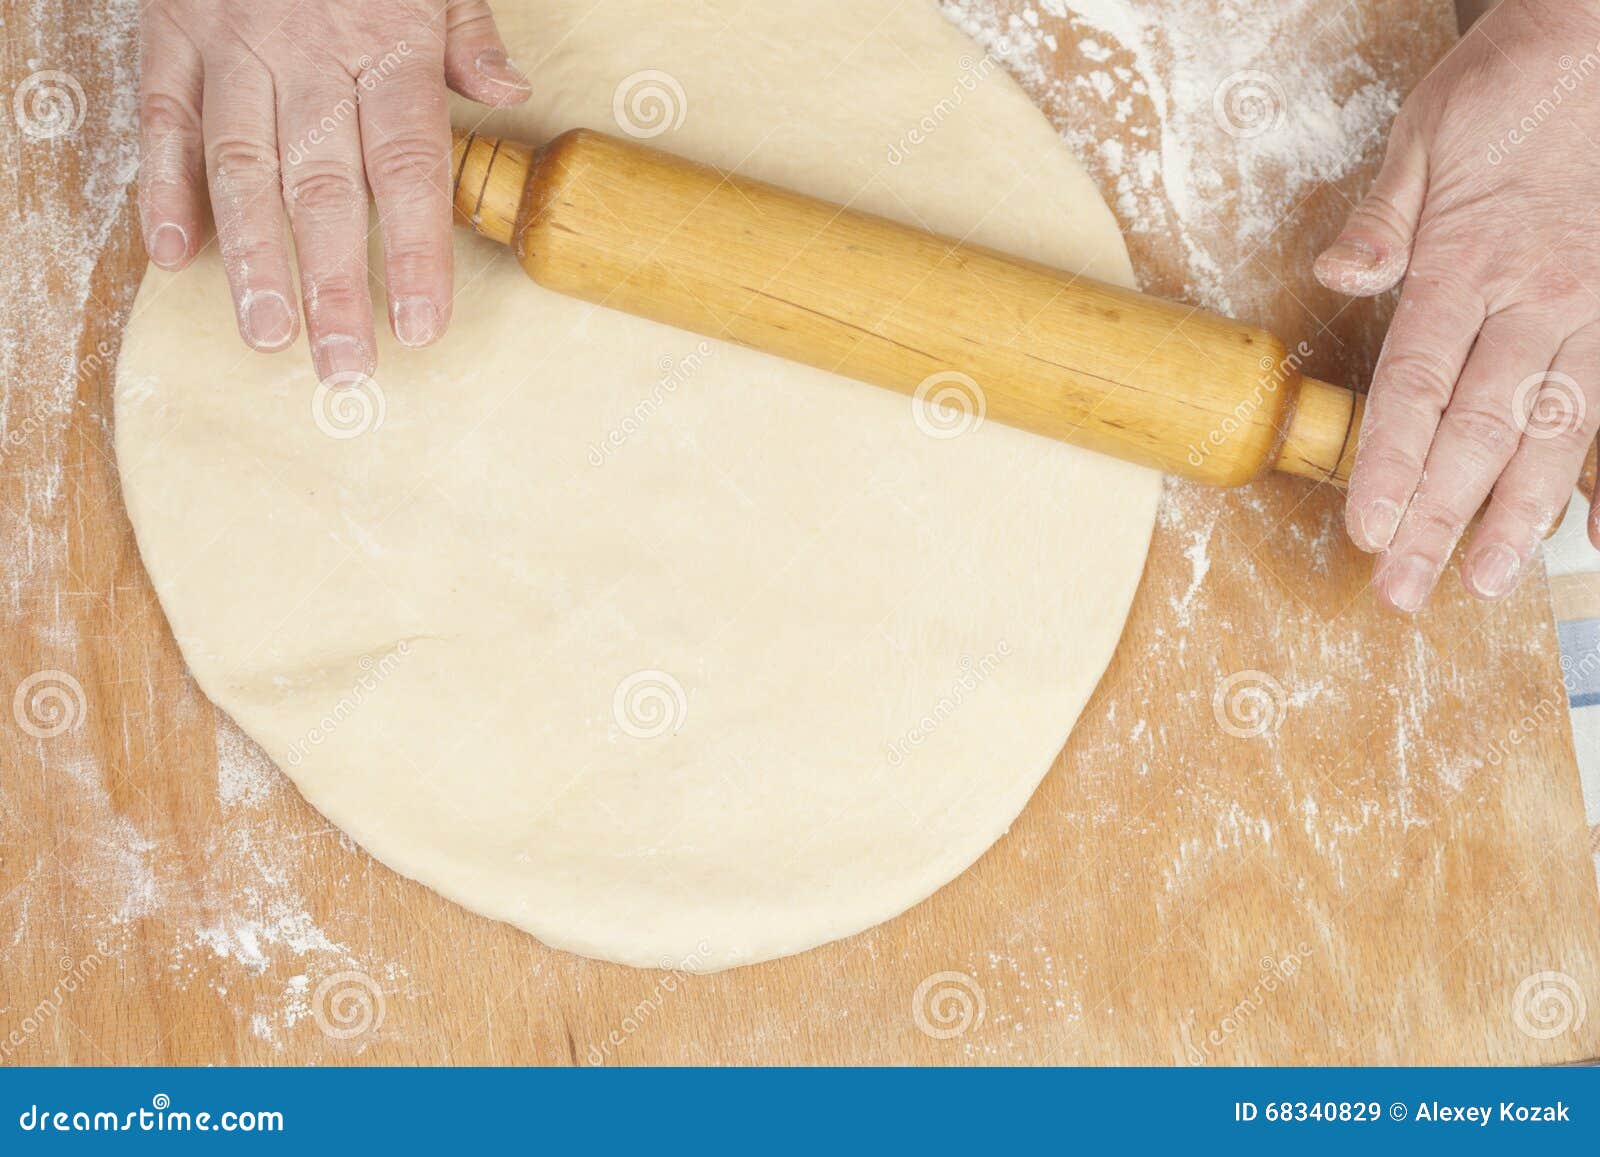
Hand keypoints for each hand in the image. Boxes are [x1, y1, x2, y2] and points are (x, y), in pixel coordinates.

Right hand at [137, 0, 529, 382]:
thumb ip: (466, 30)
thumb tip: (511, 91)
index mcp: (387, 41)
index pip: (407, 166)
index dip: (414, 252)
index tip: (421, 326)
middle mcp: (308, 53)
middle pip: (322, 185)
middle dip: (334, 283)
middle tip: (344, 365)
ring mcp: (232, 44)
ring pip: (240, 165)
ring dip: (252, 257)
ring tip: (266, 336)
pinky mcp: (170, 32)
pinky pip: (163, 118)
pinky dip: (162, 187)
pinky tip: (172, 256)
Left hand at [1315, 0, 1599, 610]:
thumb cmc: (1507, 90)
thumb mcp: (1426, 138)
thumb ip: (1383, 219)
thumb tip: (1337, 275)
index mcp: (1470, 265)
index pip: (1418, 387)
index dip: (1390, 466)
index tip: (1369, 532)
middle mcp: (1538, 301)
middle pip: (1478, 431)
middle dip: (1439, 517)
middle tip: (1405, 590)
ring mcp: (1593, 311)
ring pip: (1554, 432)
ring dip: (1518, 513)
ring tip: (1487, 580)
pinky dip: (1599, 472)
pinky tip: (1589, 526)